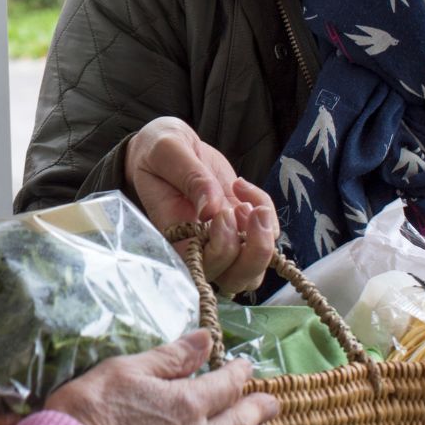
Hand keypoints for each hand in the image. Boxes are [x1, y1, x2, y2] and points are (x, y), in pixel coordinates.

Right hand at [43, 330, 278, 424]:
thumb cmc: (92, 407)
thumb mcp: (127, 370)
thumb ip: (171, 357)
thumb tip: (206, 339)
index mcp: (186, 403)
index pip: (225, 385)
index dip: (239, 373)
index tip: (246, 365)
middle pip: (239, 421)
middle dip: (257, 408)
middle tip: (272, 402)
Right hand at [126, 118, 279, 293]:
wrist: (170, 146)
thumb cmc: (158, 150)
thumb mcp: (167, 151)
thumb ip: (189, 176)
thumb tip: (211, 210)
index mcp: (173, 236)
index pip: (201, 267)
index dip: (220, 251)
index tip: (221, 213)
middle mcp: (200, 247)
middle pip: (235, 278)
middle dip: (253, 252)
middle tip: (244, 209)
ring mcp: (224, 239)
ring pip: (254, 270)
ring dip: (264, 241)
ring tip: (254, 206)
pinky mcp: (240, 226)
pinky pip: (266, 234)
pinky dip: (265, 211)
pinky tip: (242, 187)